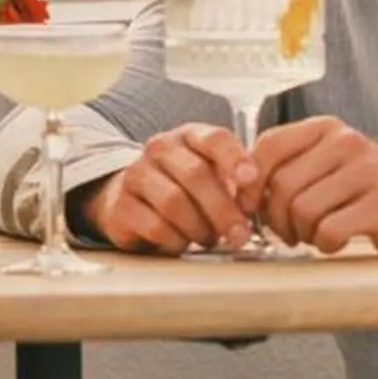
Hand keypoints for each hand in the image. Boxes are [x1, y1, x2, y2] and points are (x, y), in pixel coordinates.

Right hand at [81, 122, 261, 253]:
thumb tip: (257, 200)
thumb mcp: (211, 175)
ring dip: (199, 228)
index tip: (251, 179)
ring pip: (175, 203)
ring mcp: (136, 174)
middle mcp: (160, 148)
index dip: (235, 158)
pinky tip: (182, 242)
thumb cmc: (183, 188)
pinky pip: (156, 227)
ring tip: (208, 238)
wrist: (131, 199)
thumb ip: (236, 182)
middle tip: (239, 234)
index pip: (214, 138)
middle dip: (223, 210)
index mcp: (189, 136)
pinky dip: (177, 241)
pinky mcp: (120, 206)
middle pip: (196, 175)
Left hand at [250, 116, 377, 254]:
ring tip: (316, 236)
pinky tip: (336, 242)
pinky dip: (325, 244)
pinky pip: (330, 230)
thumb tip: (239, 189)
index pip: (267, 146)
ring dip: (302, 234)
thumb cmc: (369, 191)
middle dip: (277, 219)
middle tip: (290, 233)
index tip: (253, 207)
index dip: (251, 183)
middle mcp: (347, 142)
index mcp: (327, 129)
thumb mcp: (330, 165)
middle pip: (283, 185)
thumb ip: (290, 167)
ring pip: (303, 210)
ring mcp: (367, 171)